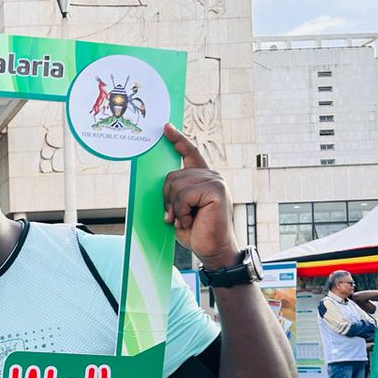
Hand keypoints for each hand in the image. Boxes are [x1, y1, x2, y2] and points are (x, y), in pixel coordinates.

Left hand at [162, 124, 240, 268]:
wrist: (212, 249)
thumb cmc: (196, 231)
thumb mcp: (179, 209)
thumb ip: (173, 193)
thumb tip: (161, 183)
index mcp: (203, 178)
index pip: (190, 153)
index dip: (178, 140)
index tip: (166, 128)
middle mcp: (211, 175)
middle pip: (172, 175)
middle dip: (167, 199)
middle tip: (177, 217)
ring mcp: (216, 181)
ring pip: (176, 185)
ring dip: (175, 208)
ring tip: (186, 220)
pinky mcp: (216, 190)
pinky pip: (184, 195)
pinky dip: (182, 211)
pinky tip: (192, 220)